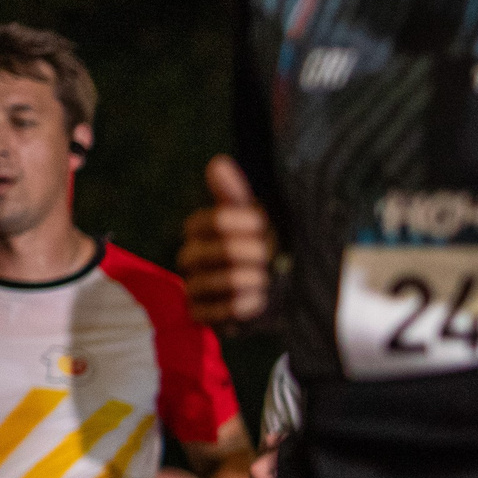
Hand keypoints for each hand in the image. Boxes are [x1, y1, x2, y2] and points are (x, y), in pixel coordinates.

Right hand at [179, 156, 272, 325]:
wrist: (285, 288)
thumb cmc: (266, 246)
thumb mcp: (257, 219)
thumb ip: (236, 195)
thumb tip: (218, 162)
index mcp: (201, 231)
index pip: (205, 222)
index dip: (235, 222)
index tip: (263, 223)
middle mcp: (192, 258)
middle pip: (203, 253)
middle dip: (240, 252)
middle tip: (266, 253)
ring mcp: (195, 288)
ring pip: (203, 283)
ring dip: (239, 280)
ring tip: (264, 278)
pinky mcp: (203, 315)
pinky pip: (205, 314)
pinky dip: (233, 308)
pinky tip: (259, 299)